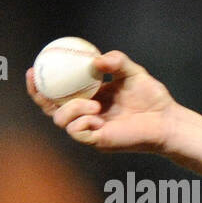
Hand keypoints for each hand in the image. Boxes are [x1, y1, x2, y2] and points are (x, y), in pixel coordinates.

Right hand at [27, 50, 177, 152]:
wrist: (167, 120)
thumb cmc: (152, 98)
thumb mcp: (132, 72)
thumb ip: (116, 61)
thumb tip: (95, 61)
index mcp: (88, 97)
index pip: (58, 91)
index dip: (41, 82)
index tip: (35, 67)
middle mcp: (86, 114)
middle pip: (50, 108)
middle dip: (38, 95)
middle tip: (38, 79)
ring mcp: (90, 129)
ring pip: (61, 120)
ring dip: (71, 109)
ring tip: (94, 104)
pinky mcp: (98, 141)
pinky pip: (77, 133)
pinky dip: (81, 122)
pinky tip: (97, 117)